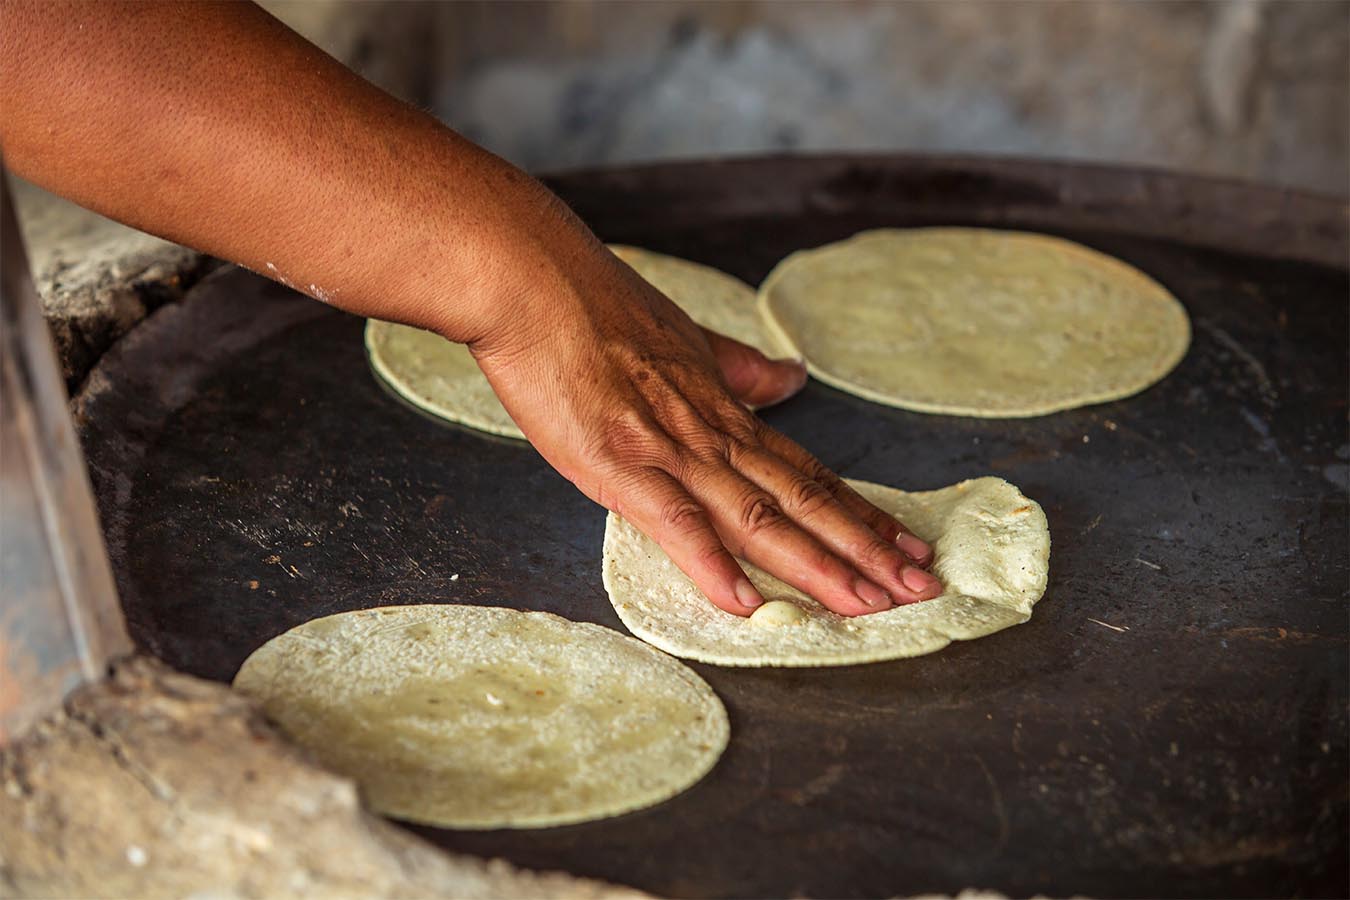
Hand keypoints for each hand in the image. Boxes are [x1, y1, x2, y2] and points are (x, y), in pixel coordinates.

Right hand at [472, 232, 942, 617]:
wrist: (533, 280)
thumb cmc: (595, 307)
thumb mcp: (683, 339)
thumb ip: (738, 368)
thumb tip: (791, 378)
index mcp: (725, 410)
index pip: (808, 472)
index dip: (861, 513)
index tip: (908, 544)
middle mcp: (711, 435)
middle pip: (803, 500)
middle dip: (867, 550)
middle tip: (922, 587)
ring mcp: (669, 451)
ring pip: (758, 517)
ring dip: (818, 565)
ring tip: (870, 604)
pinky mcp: (619, 464)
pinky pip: (674, 522)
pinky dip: (711, 564)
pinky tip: (745, 603)